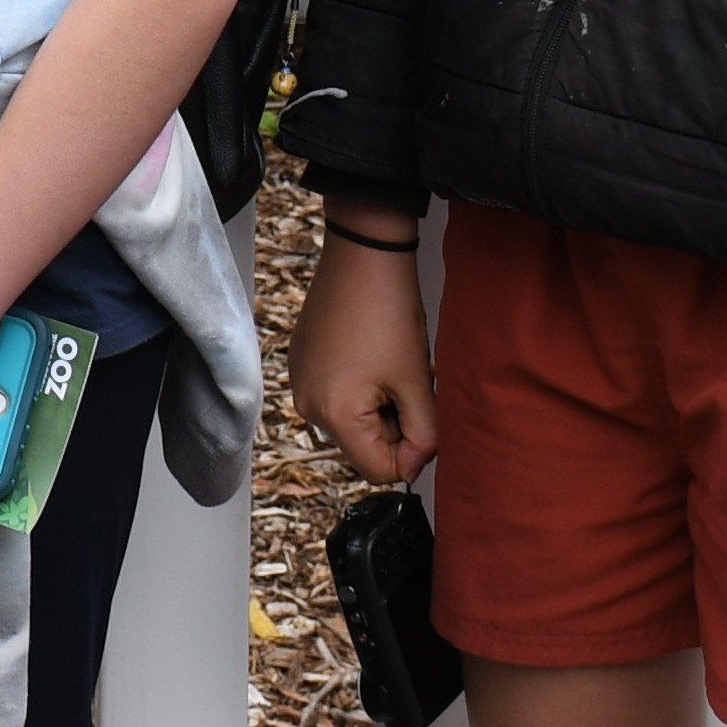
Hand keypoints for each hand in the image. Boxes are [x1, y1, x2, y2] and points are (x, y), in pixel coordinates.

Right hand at [288, 226, 440, 486]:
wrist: (362, 256)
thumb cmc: (390, 315)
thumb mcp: (417, 381)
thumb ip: (424, 434)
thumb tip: (418, 463)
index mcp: (335, 415)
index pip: (380, 470)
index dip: (412, 454)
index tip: (426, 418)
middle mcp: (307, 405)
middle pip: (363, 445)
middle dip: (394, 423)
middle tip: (409, 382)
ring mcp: (300, 383)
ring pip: (352, 420)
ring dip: (378, 404)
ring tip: (391, 365)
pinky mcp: (301, 363)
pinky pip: (336, 395)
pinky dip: (360, 386)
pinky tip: (372, 353)